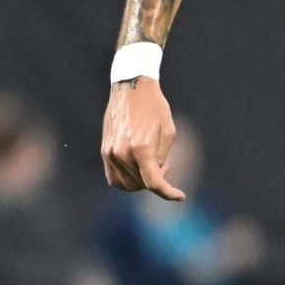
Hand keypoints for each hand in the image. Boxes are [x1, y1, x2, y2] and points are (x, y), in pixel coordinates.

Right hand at [102, 76, 183, 200]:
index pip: (154, 183)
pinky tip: (137, 168)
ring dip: (142, 180)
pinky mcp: (104, 151)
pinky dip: (127, 180)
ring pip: (128, 185)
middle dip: (156, 179)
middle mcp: (123, 153)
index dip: (169, 193)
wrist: (131, 88)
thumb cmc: (155, 108)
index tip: (180, 196)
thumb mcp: (169, 132)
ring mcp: (110, 153)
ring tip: (150, 160)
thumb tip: (155, 177)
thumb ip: (162, 159)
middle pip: (142, 184)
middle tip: (163, 162)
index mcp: (141, 148)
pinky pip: (114, 178)